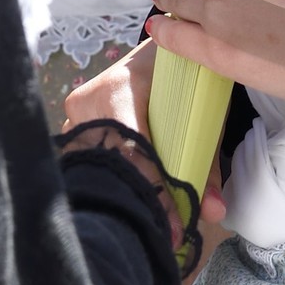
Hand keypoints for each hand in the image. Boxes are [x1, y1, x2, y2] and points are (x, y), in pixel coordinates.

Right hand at [64, 41, 226, 228]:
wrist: (161, 49)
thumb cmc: (184, 78)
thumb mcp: (202, 113)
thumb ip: (207, 163)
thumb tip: (212, 211)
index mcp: (120, 88)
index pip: (133, 150)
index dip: (155, 191)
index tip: (174, 229)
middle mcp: (88, 102)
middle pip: (109, 165)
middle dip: (138, 201)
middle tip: (163, 235)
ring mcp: (74, 116)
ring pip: (93, 168)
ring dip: (121, 195)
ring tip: (149, 224)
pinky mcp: (72, 128)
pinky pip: (87, 164)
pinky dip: (110, 184)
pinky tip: (129, 205)